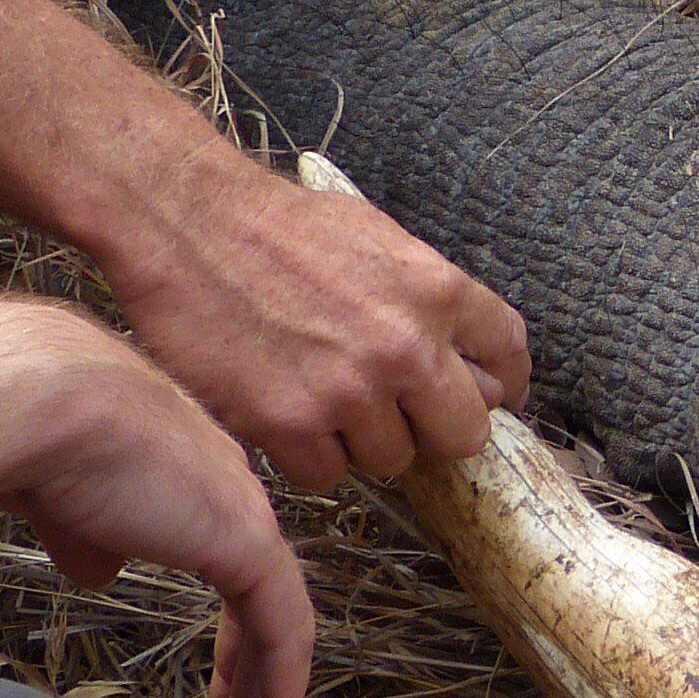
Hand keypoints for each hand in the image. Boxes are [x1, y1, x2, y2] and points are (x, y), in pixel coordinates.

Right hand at [0, 300, 314, 697]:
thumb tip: (101, 572)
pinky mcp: (247, 544)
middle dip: (253, 682)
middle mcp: (235, 495)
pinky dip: (282, 691)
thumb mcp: (67, 502)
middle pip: (265, 605)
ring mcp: (247, 518)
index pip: (236, 570)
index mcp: (196, 478)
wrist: (42, 401)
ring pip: (282, 627)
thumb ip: (93, 536)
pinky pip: (286, 632)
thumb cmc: (39, 439)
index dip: (231, 641)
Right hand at [107, 164, 529, 492]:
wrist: (190, 223)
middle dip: (436, 428)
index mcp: (437, 291)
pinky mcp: (289, 424)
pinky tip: (287, 413)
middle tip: (402, 414)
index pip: (508, 354)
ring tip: (325, 396)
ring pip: (390, 459)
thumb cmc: (281, 227)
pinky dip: (309, 455)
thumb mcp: (379, 240)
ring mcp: (348, 391)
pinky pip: (326, 474)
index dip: (503, 383)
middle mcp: (404, 347)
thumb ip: (429, 301)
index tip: (495, 398)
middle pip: (463, 433)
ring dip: (364, 440)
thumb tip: (465, 363)